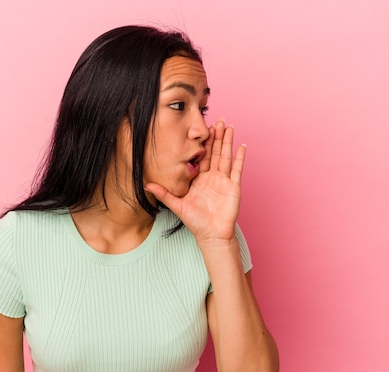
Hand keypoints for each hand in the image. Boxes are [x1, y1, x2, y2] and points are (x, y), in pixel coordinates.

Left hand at [145, 120, 245, 242]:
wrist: (211, 234)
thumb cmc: (195, 222)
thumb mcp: (177, 205)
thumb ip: (163, 194)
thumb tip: (146, 185)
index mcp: (200, 179)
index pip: (201, 156)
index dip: (202, 143)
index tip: (201, 129)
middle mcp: (212, 177)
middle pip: (215, 152)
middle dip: (216, 136)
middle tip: (217, 119)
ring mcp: (224, 181)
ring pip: (226, 156)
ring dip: (227, 141)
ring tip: (228, 126)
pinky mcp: (233, 187)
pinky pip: (237, 169)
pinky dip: (239, 157)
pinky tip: (241, 145)